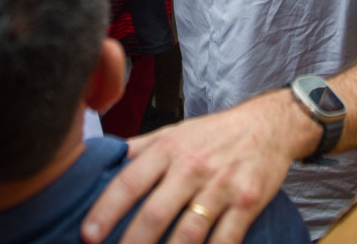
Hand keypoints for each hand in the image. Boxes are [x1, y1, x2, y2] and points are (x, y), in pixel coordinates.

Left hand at [82, 94, 297, 243]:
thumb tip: (100, 160)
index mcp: (169, 149)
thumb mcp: (174, 131)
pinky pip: (226, 240)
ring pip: (189, 232)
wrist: (268, 125)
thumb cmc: (214, 133)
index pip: (130, 181)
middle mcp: (193, 167)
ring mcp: (221, 187)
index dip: (106, 208)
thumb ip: (139, 149)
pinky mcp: (247, 203)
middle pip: (156, 212)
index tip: (88, 234)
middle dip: (132, 242)